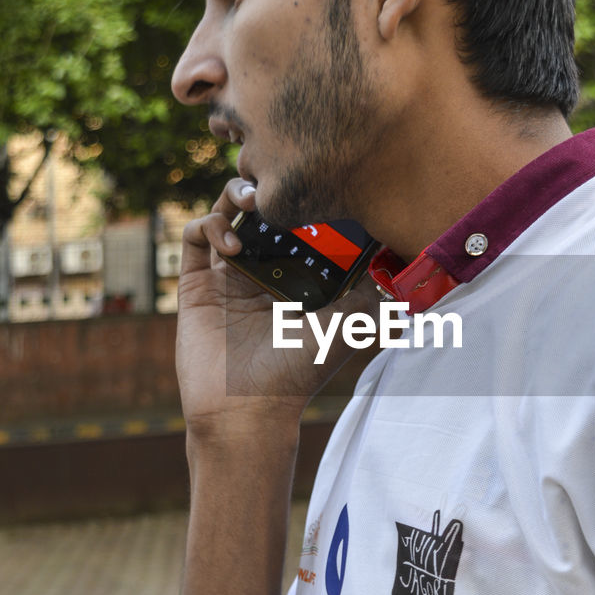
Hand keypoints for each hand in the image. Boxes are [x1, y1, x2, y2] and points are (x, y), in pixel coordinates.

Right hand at [176, 178, 377, 429]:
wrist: (246, 411)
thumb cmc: (297, 375)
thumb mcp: (347, 329)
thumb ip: (372, 297)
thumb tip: (399, 262)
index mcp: (294, 277)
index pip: (295, 222)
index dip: (301, 200)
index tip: (312, 186)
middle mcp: (259, 272)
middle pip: (258, 209)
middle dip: (264, 187)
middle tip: (275, 183)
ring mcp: (225, 275)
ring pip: (224, 213)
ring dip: (234, 197)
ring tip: (250, 204)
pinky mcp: (195, 284)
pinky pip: (195, 237)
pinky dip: (210, 226)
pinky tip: (232, 245)